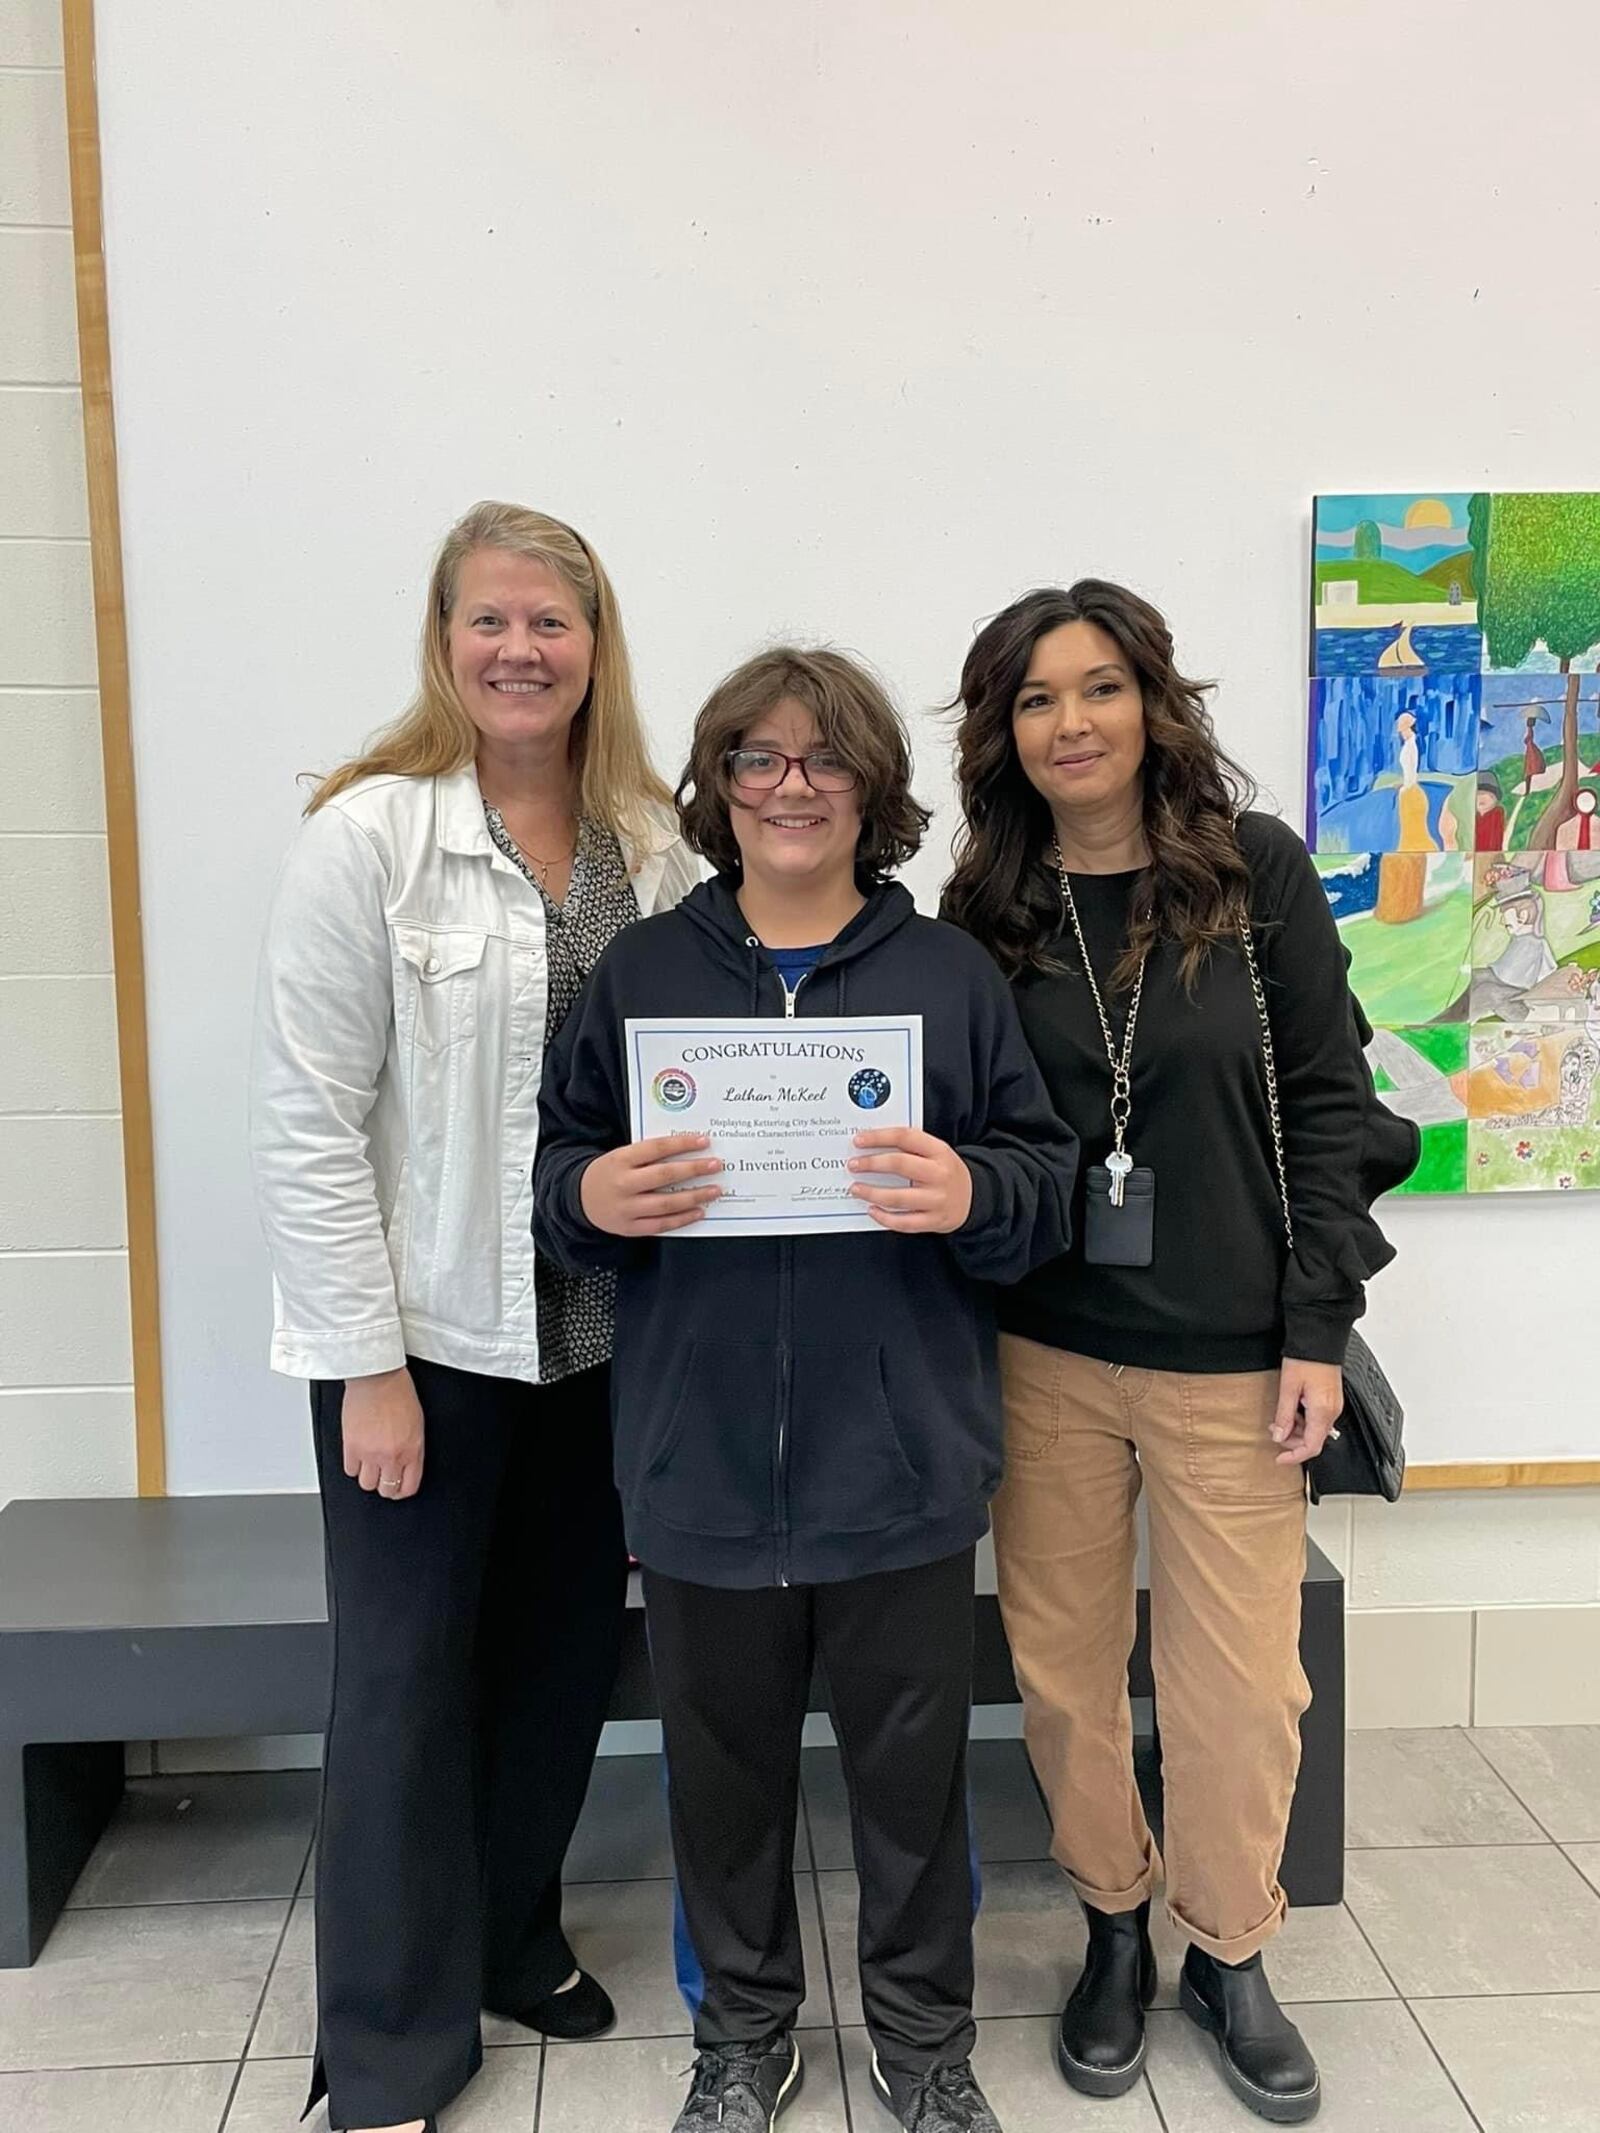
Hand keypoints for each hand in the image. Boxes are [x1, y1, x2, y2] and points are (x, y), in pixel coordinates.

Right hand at [342, 1366, 424, 1499]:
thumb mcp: (417, 1424)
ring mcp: (371, 1453)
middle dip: (385, 1485)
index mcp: (413, 1449)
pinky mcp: (352, 1447)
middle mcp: (393, 1455)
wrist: (377, 1378)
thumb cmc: (398, 1393)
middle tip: (382, 1476)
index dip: (401, 1491)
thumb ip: (412, 1448)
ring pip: (367, 1484)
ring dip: (368, 1476)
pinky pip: (350, 1470)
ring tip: (368, 1464)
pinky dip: (353, 1465)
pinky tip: (357, 1455)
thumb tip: (406, 1464)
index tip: (398, 1487)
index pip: (409, 1487)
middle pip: (387, 1489)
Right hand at [579, 1133, 723, 1236]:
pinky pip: (660, 1225)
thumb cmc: (608, 1173)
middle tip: (715, 1165)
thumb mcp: (621, 1156)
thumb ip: (648, 1154)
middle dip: (694, 1169)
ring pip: (666, 1203)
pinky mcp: (629, 1228)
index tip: (704, 1141)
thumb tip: (686, 1148)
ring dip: (694, 1197)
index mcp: (620, 1160)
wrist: (578, 1200)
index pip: (656, 1148)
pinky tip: (698, 1212)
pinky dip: (682, 1219)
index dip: (682, 1144)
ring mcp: (626, 1208)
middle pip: (664, 1176)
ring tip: (714, 1190)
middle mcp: (623, 1184)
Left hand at [848, 1126, 974, 1233]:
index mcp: (939, 1151)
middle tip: (853, 1165)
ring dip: (872, 1193)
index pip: (906, 1137)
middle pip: (900, 1165)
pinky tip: (872, 1210)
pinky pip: (904, 1222)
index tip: (859, 1140)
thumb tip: (871, 1146)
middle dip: (871, 1164)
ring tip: (856, 1188)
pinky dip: (885, 1218)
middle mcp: (940, 1174)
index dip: (879, 1137)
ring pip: (898, 1197)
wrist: (974, 1198)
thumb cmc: (946, 1172)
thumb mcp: (936, 1153)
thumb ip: (910, 1147)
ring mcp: (938, 1199)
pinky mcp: (934, 1220)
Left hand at [1271, 1357, 1344, 1466]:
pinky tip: (1293, 1409)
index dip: (1294, 1456)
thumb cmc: (1305, 1359)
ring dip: (1297, 1430)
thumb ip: (1285, 1416)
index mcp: (1322, 1411)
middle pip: (1314, 1440)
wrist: (1319, 1339)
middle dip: (1293, 1441)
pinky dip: (1304, 1420)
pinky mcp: (1331, 1399)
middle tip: (1275, 1430)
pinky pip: (1318, 1418)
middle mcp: (1332, 1411)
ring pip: (1316, 1430)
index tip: (1280, 1459)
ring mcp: (1334, 1405)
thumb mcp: (1288, 1388)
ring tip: (1281, 1418)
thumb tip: (1279, 1437)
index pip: (1311, 1447)